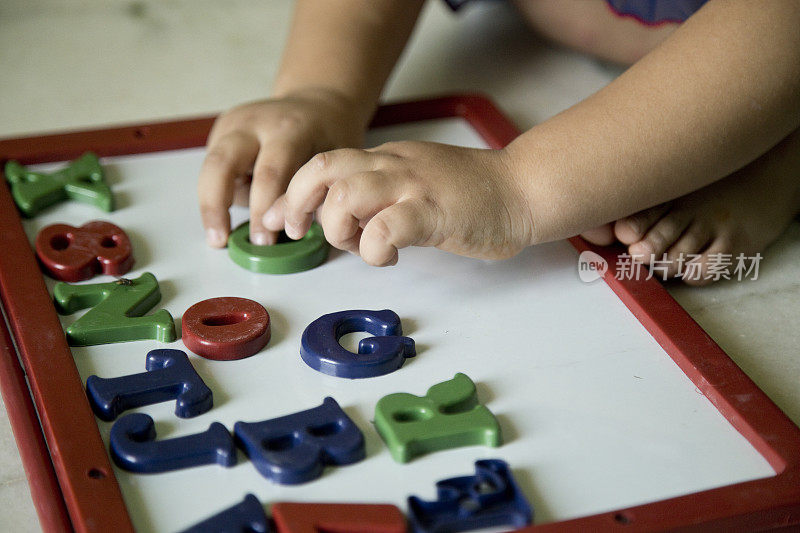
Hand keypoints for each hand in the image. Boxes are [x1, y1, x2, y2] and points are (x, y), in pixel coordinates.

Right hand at [198, 90, 363, 246]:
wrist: (318, 104)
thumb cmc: (330, 138)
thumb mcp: (333, 162)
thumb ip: (314, 193)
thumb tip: (290, 231)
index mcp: (290, 129)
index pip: (270, 173)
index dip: (263, 211)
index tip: (264, 242)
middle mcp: (255, 122)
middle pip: (222, 163)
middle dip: (218, 206)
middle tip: (223, 240)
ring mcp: (233, 124)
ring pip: (210, 166)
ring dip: (211, 204)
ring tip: (218, 236)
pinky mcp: (221, 131)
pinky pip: (213, 167)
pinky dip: (217, 194)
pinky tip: (227, 214)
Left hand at [265, 141, 533, 265]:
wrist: (524, 189)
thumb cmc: (474, 194)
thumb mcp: (417, 183)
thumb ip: (381, 194)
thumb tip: (345, 220)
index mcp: (387, 159)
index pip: (325, 162)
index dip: (293, 191)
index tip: (281, 220)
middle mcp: (394, 166)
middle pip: (323, 169)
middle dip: (298, 204)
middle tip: (299, 233)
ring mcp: (414, 186)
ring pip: (347, 195)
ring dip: (338, 228)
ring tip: (357, 246)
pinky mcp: (435, 212)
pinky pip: (386, 227)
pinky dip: (373, 248)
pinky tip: (387, 258)